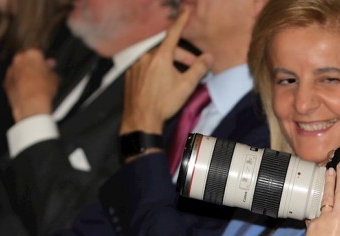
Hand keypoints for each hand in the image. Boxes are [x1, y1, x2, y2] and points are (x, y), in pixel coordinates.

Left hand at [4, 49, 57, 121]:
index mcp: (32, 55)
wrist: (31, 105)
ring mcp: (11, 70)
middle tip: (41, 76)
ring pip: (18, 69)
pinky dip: (18, 83)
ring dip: (24, 74)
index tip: (47, 67)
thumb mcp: (54, 79)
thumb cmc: (43, 91)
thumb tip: (50, 69)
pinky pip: (13, 79)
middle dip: (32, 66)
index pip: (38, 53)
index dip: (43, 61)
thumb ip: (51, 70)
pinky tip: (27, 91)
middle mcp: (19, 60)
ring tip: (34, 85)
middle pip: (26, 59)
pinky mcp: (6, 81)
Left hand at [121, 8, 212, 134]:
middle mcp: (146, 57)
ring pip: (157, 59)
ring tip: (176, 80)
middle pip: (168, 50)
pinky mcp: (130, 74)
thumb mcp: (186, 86)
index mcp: (160, 56)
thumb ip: (198, 69)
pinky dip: (156, 70)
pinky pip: (146, 66)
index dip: (181, 21)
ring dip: (169, 65)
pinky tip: (161, 84)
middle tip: (193, 69)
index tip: (186, 10)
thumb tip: (209, 57)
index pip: (173, 34)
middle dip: (182, 58)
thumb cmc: (164, 103)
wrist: (140, 119)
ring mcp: (136, 65)